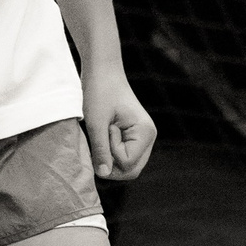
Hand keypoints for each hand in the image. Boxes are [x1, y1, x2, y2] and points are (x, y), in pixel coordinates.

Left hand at [81, 65, 156, 180]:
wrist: (102, 72)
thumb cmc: (99, 91)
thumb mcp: (96, 122)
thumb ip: (101, 149)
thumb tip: (103, 173)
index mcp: (146, 132)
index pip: (127, 163)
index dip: (110, 153)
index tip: (105, 129)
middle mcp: (149, 138)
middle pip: (131, 170)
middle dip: (110, 162)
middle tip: (100, 138)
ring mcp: (142, 139)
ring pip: (126, 166)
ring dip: (109, 157)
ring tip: (102, 135)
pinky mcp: (132, 138)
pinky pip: (123, 157)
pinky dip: (110, 153)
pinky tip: (103, 136)